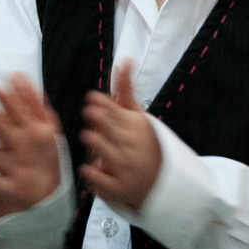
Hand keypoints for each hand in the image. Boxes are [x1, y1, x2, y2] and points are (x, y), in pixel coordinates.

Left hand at [0, 74, 63, 219]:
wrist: (45, 193)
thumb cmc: (42, 153)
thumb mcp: (46, 127)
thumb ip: (34, 102)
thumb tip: (19, 75)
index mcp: (40, 132)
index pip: (28, 112)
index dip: (17, 96)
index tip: (5, 81)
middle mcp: (29, 150)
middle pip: (11, 133)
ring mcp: (19, 170)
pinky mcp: (10, 188)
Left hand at [79, 60, 162, 208]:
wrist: (161, 181)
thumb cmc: (144, 142)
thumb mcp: (138, 115)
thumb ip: (126, 90)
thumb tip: (124, 60)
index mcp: (136, 127)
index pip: (118, 113)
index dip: (104, 105)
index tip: (93, 98)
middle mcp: (132, 147)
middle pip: (111, 130)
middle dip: (99, 120)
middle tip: (89, 114)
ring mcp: (126, 169)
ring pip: (104, 152)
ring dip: (94, 143)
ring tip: (89, 137)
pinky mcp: (119, 189)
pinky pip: (100, 180)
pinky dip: (93, 174)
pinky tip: (87, 167)